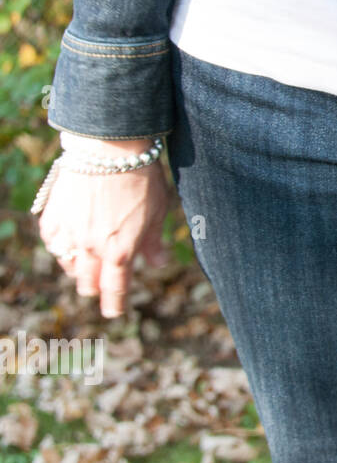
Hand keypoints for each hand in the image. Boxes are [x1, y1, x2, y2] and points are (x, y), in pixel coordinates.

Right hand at [36, 135, 170, 318]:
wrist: (109, 149)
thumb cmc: (142, 178)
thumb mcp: (157, 212)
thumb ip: (153, 241)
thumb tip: (158, 263)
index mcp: (120, 251)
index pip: (115, 288)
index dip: (114, 304)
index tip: (114, 312)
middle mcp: (91, 247)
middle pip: (87, 281)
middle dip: (95, 287)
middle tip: (101, 287)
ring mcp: (69, 232)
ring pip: (66, 264)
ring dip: (77, 269)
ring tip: (84, 266)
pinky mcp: (52, 214)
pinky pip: (52, 241)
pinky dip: (59, 247)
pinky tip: (65, 245)